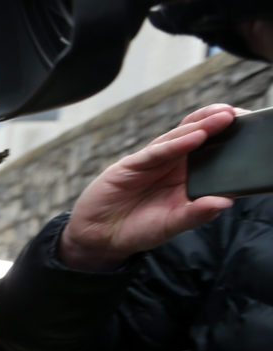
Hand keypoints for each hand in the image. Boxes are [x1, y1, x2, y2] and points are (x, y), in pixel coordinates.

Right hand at [58, 104, 238, 270]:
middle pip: (198, 138)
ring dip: (202, 126)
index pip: (212, 154)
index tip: (251, 130)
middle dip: (219, 124)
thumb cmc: (138, 229)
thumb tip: (225, 203)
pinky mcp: (132, 165)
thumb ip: (196, 215)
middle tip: (241, 114)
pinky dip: (176, 143)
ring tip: (224, 117)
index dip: (229, 140)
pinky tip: (195, 136)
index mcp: (187, 179)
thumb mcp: (171, 226)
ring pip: (179, 138)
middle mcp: (172, 167)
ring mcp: (153, 163)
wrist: (99, 236)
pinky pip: (157, 151)